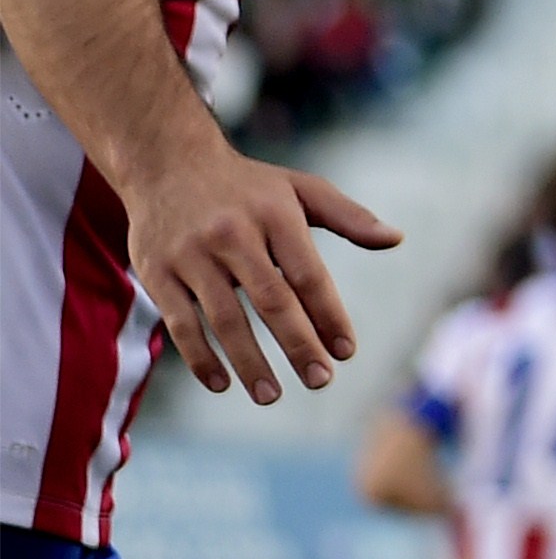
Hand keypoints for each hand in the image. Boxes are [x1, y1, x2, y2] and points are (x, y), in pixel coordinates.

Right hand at [118, 133, 397, 402]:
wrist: (167, 162)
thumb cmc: (247, 185)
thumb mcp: (301, 188)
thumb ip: (349, 216)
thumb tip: (395, 239)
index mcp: (275, 215)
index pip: (309, 275)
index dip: (329, 315)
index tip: (347, 351)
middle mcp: (233, 234)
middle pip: (272, 300)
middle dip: (298, 346)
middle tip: (320, 381)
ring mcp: (191, 255)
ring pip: (223, 319)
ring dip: (249, 362)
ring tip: (271, 395)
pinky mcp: (157, 273)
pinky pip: (181, 323)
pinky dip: (200, 357)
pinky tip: (221, 384)